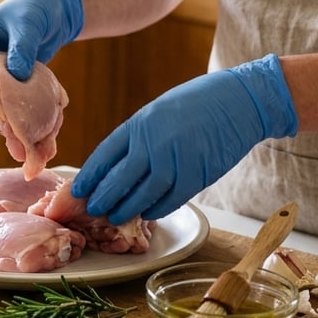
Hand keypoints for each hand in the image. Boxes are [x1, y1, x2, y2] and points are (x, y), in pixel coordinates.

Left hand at [71, 54, 298, 220]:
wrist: (239, 101)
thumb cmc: (197, 103)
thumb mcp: (158, 111)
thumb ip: (139, 136)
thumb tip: (117, 165)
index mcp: (140, 124)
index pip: (105, 155)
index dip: (90, 176)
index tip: (77, 190)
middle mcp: (153, 143)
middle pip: (119, 179)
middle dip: (102, 197)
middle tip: (92, 210)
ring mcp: (175, 161)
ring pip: (142, 195)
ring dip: (126, 209)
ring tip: (115, 216)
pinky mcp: (197, 176)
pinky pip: (170, 200)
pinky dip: (156, 209)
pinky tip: (147, 213)